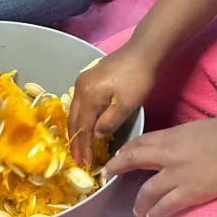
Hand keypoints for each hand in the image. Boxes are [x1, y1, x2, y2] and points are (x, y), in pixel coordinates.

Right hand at [68, 41, 155, 165]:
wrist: (142, 52)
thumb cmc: (137, 79)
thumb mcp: (126, 105)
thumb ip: (109, 122)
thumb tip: (96, 135)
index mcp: (88, 96)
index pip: (82, 128)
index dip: (84, 147)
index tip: (86, 164)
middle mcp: (79, 89)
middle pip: (74, 120)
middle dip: (76, 141)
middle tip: (79, 160)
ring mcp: (82, 82)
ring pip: (74, 111)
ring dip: (76, 130)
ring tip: (80, 147)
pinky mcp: (87, 79)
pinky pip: (79, 104)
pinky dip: (80, 118)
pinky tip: (84, 126)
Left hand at [105, 117, 216, 216]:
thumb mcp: (192, 129)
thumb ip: (176, 139)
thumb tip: (167, 147)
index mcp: (169, 135)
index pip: (139, 142)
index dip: (125, 150)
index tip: (116, 157)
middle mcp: (167, 154)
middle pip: (133, 160)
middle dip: (117, 168)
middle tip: (106, 177)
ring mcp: (177, 175)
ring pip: (148, 190)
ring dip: (140, 202)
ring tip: (136, 211)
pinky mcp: (191, 192)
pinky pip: (168, 206)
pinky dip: (157, 213)